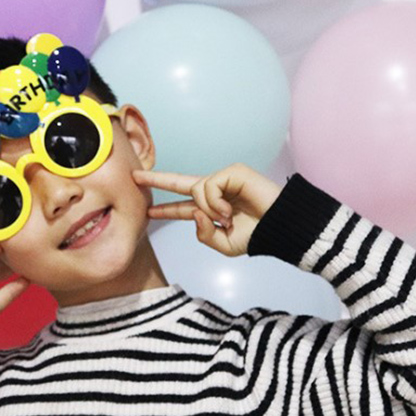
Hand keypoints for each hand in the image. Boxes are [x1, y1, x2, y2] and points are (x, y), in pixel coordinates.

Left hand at [133, 163, 281, 256]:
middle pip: (180, 182)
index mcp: (212, 209)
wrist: (280, 228)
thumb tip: (195, 213)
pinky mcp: (233, 171)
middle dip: (156, 179)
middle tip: (134, 176)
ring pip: (197, 190)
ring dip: (208, 209)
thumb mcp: (224, 245)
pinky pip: (209, 185)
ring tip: (227, 218)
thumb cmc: (257, 236)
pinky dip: (216, 202)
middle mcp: (215, 192)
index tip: (149, 211)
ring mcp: (224, 180)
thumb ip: (204, 235)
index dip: (166, 209)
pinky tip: (230, 210)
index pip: (183, 207)